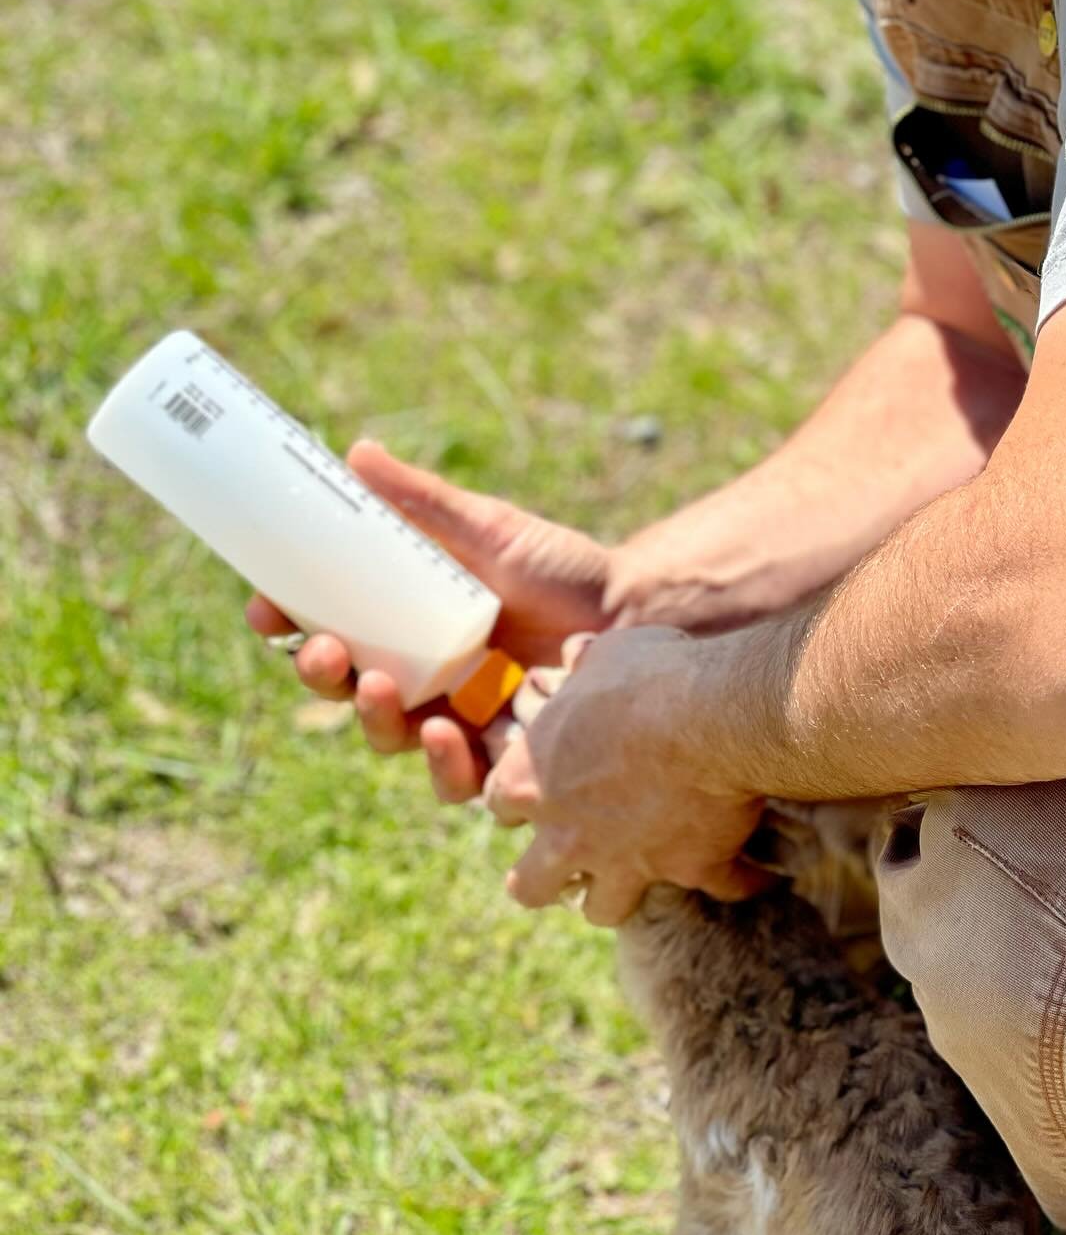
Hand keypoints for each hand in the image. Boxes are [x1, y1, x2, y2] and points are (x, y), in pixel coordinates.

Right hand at [244, 439, 613, 788]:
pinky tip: (442, 735)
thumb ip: (423, 502)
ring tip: (380, 688)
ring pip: (390, 737)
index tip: (264, 607)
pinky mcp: (500, 760)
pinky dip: (442, 765)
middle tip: (322, 652)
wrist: (632, 613)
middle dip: (321, 675)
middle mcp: (423, 677)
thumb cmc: (560, 569)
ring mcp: (458, 721)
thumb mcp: (488, 531)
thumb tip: (355, 453)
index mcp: (407, 624)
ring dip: (372, 719)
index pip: (329, 630)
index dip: (289, 625)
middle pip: (347, 689)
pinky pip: (457, 780)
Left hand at [483, 626, 770, 926]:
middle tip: (566, 859)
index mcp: (532, 779)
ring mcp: (626, 862)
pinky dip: (737, 879)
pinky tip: (755, 868)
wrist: (710, 714)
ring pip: (600, 910)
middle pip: (528, 885)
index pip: (499, 803)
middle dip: (543, 878)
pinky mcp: (689, 870)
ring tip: (633, 877)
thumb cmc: (647, 675)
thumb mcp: (603, 655)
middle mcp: (567, 834)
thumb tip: (578, 652)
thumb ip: (585, 664)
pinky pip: (719, 888)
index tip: (536, 789)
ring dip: (615, 895)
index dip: (517, 798)